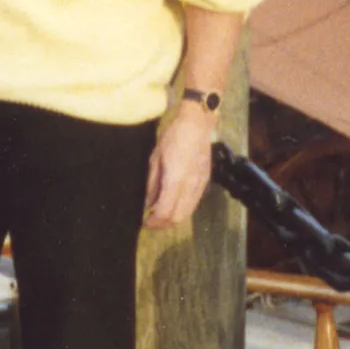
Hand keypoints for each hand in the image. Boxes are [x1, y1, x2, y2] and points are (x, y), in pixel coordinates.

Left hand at [144, 103, 217, 228]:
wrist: (196, 124)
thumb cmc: (173, 136)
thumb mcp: (155, 158)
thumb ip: (152, 183)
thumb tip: (147, 203)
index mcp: (175, 178)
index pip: (165, 211)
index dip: (154, 221)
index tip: (144, 222)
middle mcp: (190, 185)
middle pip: (178, 217)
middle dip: (163, 224)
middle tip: (150, 222)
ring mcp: (200, 184)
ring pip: (187, 213)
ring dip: (173, 218)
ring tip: (160, 215)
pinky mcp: (205, 181)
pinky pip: (194, 203)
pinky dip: (182, 209)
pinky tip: (172, 203)